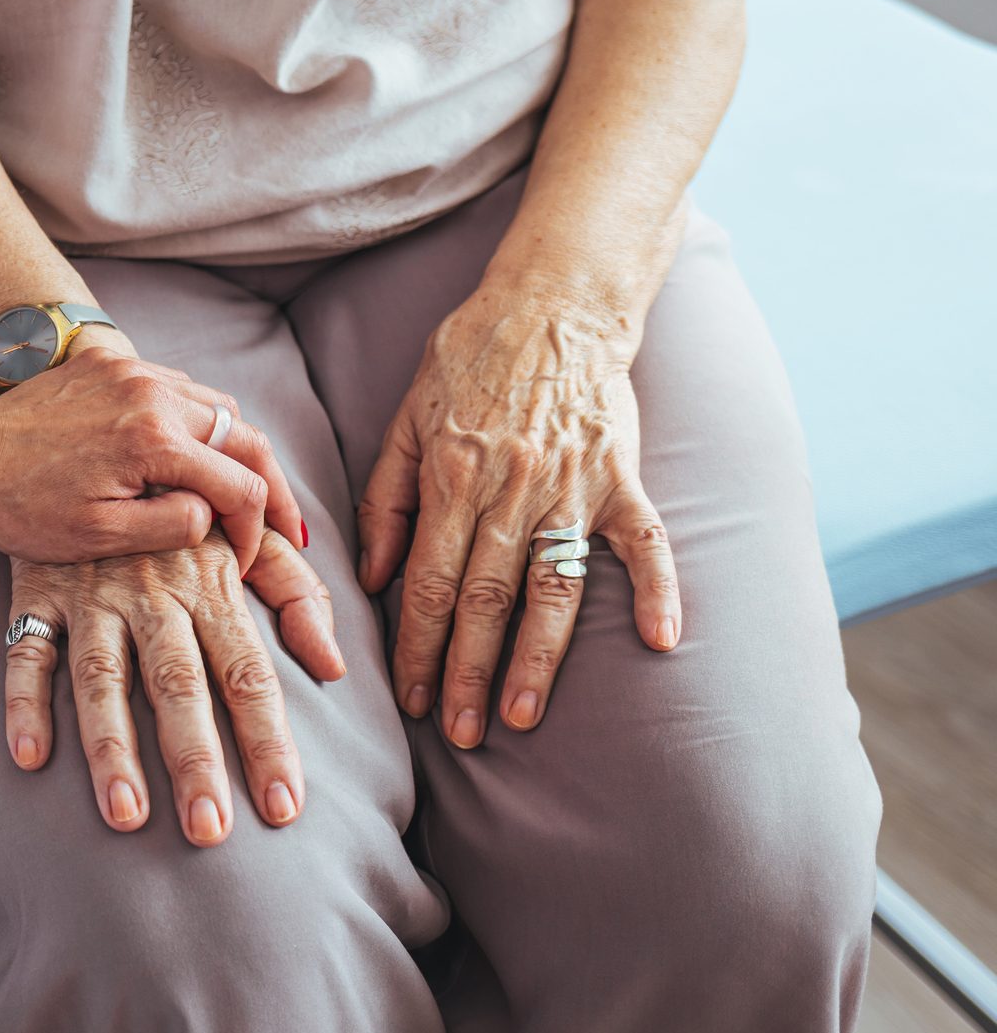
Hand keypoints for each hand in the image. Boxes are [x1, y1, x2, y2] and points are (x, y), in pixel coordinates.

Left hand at [0, 346, 304, 569]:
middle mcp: (154, 393)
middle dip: (270, 486)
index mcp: (156, 440)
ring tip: (247, 492)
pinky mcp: (111, 361)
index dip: (260, 530)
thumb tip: (216, 515)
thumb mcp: (100, 536)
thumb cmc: (20, 505)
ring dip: (238, 450)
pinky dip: (198, 422)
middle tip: (286, 526)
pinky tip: (196, 453)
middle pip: (246, 436)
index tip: (250, 559)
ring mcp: (133, 370)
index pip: (244, 485)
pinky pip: (178, 387)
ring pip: (218, 405)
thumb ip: (173, 525)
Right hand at [3, 529, 342, 845]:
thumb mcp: (246, 532)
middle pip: (179, 685)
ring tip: (125, 815)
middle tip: (209, 831)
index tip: (284, 808)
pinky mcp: (38, 588)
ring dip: (112, 747)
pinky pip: (25, 648)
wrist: (94, 437)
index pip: (249, 674)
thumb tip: (335, 665)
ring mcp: (91, 593)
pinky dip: (23, 699)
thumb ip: (296, 592)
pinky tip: (29, 754)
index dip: (268, 741)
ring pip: (101, 677)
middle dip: (196, 759)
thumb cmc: (182, 499)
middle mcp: (153, 592)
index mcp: (211, 583)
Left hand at [358, 286, 680, 748]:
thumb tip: (371, 575)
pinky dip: (658, 590)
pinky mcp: (622, 476)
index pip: (427, 582)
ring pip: (553, 588)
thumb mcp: (405, 417)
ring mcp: (572, 486)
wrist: (554, 300)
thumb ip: (385, 497)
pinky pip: (645, 541)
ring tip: (522, 714)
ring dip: (538, 657)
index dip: (417, 646)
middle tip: (459, 733)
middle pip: (486, 600)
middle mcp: (510, 490)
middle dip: (468, 673)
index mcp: (451, 478)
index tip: (412, 698)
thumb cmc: (470, 358)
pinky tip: (660, 642)